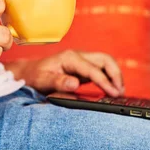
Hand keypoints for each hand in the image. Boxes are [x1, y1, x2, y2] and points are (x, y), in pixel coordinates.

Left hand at [7, 50, 124, 96]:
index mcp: (70, 58)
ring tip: (119, 92)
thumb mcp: (42, 81)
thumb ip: (58, 82)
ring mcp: (82, 60)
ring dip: (115, 75)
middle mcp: (78, 56)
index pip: (93, 69)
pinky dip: (110, 77)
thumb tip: (75, 83)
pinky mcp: (83, 68)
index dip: (105, 81)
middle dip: (116, 74)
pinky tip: (112, 89)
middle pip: (105, 60)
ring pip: (106, 63)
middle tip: (120, 92)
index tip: (113, 93)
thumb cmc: (35, 77)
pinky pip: (101, 69)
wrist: (28, 72)